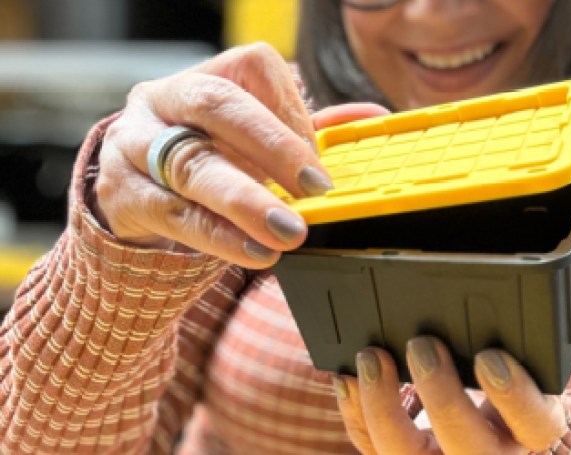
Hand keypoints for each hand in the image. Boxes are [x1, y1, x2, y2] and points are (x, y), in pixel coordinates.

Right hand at [94, 43, 387, 267]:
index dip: (291, 112)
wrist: (134, 197)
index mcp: (205, 77)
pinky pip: (175, 214)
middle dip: (273, 147)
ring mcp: (135, 145)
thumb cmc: (206, 161)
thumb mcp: (251, 142)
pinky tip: (256, 251)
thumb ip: (305, 130)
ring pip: (193, 165)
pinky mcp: (123, 195)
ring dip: (247, 201)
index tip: (320, 158)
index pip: (252, 69)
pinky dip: (219, 236)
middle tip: (316, 189)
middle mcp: (165, 100)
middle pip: (217, 106)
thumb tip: (372, 118)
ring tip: (289, 232)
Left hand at [334, 337, 567, 453]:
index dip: (515, 395)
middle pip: (470, 449)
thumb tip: (470, 305)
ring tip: (372, 359)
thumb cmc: (504, 392)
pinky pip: (372, 448)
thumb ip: (510, 348)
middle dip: (442, 397)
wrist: (491, 434)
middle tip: (423, 346)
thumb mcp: (523, 370)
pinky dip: (356, 414)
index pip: (537, 423)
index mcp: (529, 432)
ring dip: (383, 408)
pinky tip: (348, 381)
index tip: (489, 357)